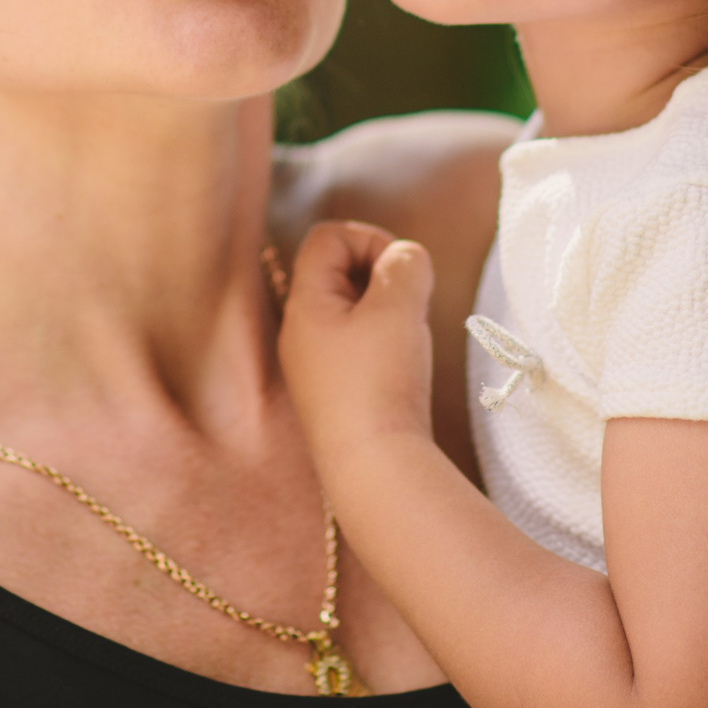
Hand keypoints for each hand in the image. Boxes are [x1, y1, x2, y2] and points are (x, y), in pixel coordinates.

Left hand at [277, 220, 436, 465]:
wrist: (372, 469)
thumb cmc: (380, 383)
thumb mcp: (398, 308)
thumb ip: (405, 266)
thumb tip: (404, 258)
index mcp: (303, 304)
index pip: (327, 237)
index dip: (370, 238)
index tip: (401, 271)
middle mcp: (298, 333)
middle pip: (336, 271)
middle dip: (381, 274)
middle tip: (410, 303)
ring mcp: (313, 367)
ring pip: (349, 311)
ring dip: (386, 310)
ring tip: (408, 335)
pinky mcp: (333, 395)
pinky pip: (355, 347)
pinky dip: (382, 342)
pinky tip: (402, 367)